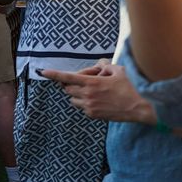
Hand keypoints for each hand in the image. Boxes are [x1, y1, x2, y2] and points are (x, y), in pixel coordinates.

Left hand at [41, 60, 155, 123]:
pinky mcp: (93, 115)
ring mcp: (89, 106)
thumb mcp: (119, 71)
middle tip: (85, 80)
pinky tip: (99, 100)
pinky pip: (81, 107)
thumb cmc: (130, 88)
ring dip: (77, 94)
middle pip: (68, 88)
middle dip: (71, 83)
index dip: (53, 74)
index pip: (67, 77)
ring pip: (72, 99)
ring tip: (92, 91)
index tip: (43, 72)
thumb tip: (99, 66)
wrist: (138, 108)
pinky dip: (85, 102)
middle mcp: (88, 95)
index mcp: (93, 82)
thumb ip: (105, 67)